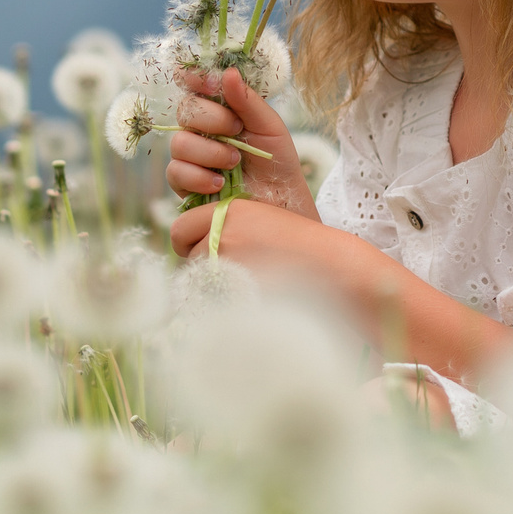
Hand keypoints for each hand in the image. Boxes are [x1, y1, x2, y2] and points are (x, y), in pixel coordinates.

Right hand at [163, 67, 316, 218]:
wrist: (280, 203)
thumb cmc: (276, 161)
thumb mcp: (269, 127)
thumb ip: (247, 100)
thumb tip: (228, 72)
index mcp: (219, 107)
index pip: (194, 83)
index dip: (196, 77)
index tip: (213, 83)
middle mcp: (199, 128)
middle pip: (185, 110)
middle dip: (213, 119)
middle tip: (237, 130)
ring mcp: (190, 155)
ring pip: (179, 143)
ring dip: (210, 152)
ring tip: (234, 162)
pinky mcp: (184, 182)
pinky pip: (176, 172)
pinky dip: (200, 177)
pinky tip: (220, 183)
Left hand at [169, 193, 367, 282]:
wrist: (331, 265)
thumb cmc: (301, 245)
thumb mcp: (262, 219)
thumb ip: (228, 228)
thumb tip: (194, 245)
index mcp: (230, 211)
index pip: (181, 228)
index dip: (187, 241)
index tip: (197, 249)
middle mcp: (223, 233)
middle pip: (187, 256)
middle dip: (200, 266)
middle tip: (227, 272)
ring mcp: (229, 261)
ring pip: (198, 279)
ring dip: (212, 285)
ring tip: (245, 284)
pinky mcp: (237, 288)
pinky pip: (213, 300)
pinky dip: (224, 302)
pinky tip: (248, 298)